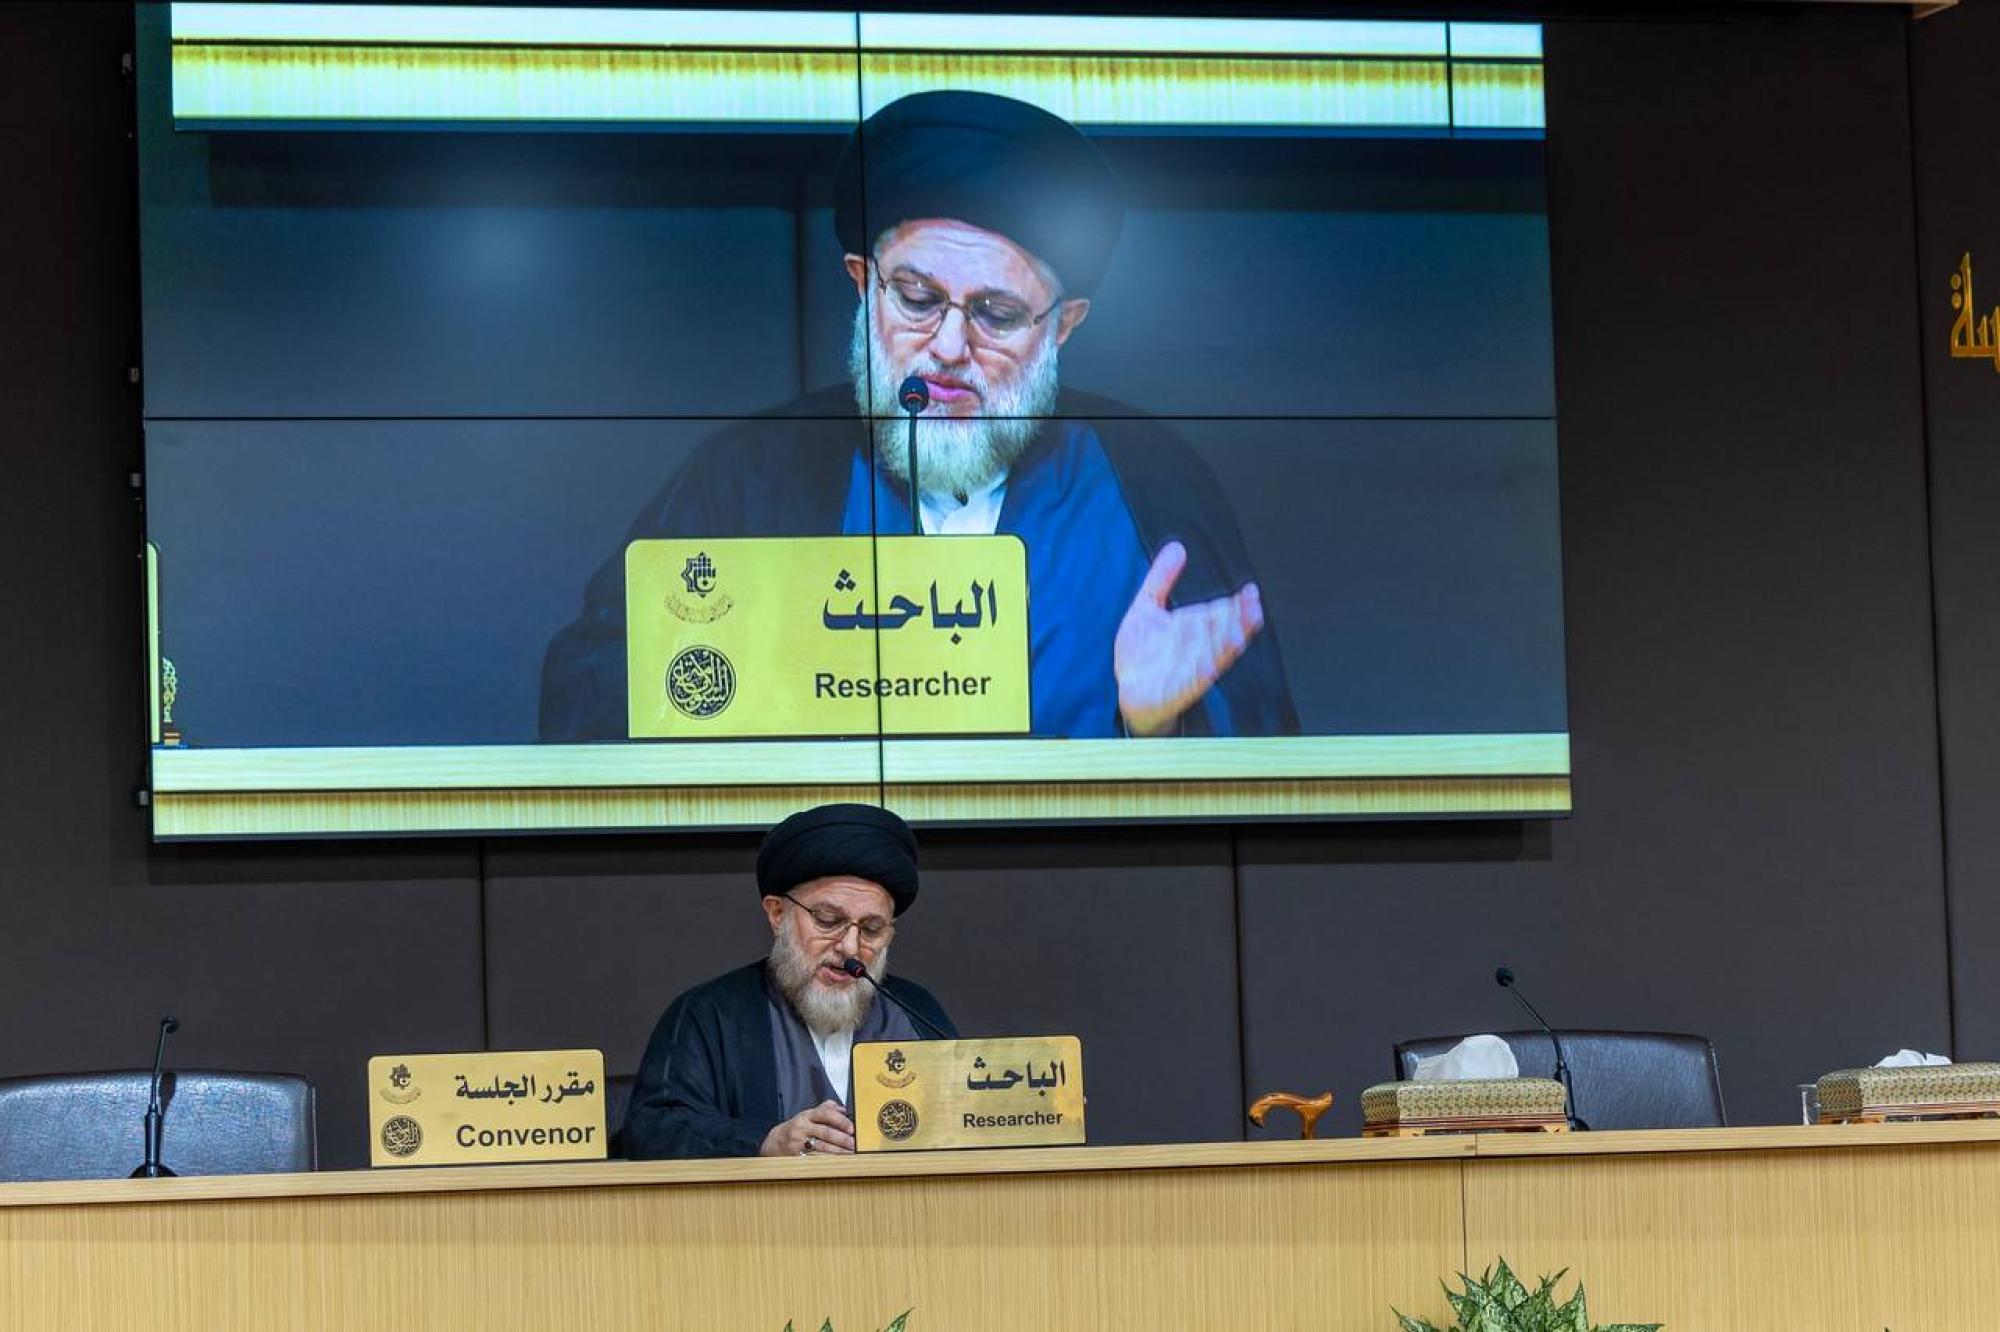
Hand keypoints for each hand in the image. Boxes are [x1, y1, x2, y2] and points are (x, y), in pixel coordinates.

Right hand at [759, 1100, 855, 1156]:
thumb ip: (825, 1110)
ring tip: (850, 1154)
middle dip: (842, 1139)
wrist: (773, 1143)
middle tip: (854, 1144)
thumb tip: (843, 1109)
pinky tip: (837, 1162)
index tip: (852, 1128)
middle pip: (825, 1132)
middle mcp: (802, 1128)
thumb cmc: (795, 1129)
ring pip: (821, 1147)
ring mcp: (798, 1143)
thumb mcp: (807, 1115)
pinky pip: (814, 1159)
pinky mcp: (795, 1156)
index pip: (825, 1113)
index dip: (840, 1120)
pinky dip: (827, 1160)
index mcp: (806, 1116)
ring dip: (838, 1151)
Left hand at [1114, 541, 1263, 736]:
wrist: (1128, 690)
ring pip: (1215, 654)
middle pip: (1224, 631)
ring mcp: (1192, 667)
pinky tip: (1212, 666)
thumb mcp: (1146, 607)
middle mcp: (1198, 645)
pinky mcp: (1180, 688)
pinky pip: (1195, 679)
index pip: (1221, 611)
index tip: (1250, 592)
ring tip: (1241, 633)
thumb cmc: (1142, 651)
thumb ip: (1161, 578)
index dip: (1237, 604)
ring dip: (1228, 645)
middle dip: (1240, 621)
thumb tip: (1178, 547)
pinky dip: (1203, 672)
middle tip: (1253, 607)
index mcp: (1195, 625)